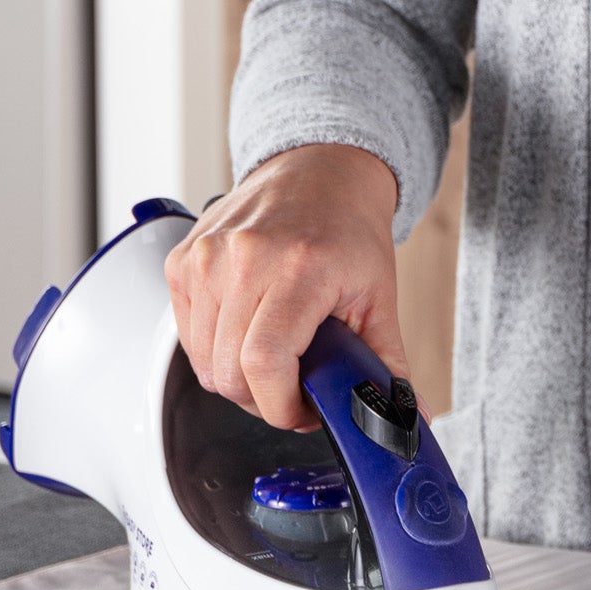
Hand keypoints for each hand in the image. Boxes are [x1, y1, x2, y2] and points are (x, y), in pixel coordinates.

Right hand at [167, 144, 403, 430]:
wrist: (320, 172)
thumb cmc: (348, 230)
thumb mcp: (380, 297)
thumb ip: (386, 364)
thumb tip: (409, 417)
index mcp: (298, 266)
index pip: (263, 362)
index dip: (278, 405)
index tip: (299, 412)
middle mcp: (243, 258)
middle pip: (229, 372)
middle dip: (262, 399)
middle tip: (294, 389)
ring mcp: (205, 258)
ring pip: (203, 362)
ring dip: (236, 378)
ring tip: (275, 359)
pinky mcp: (182, 262)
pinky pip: (187, 336)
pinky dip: (215, 350)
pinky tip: (248, 331)